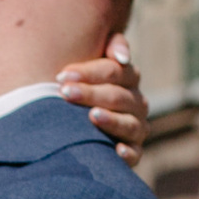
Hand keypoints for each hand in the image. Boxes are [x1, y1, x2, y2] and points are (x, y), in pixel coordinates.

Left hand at [57, 34, 150, 165]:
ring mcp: (137, 127)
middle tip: (65, 93)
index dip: (89, 72)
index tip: (62, 76)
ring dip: (111, 120)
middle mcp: (137, 103)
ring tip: (91, 116)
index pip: (114, 71)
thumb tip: (122, 57)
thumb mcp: (94, 62)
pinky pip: (135, 153)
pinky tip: (116, 150)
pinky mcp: (134, 152)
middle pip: (117, 96)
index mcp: (129, 78)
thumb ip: (111, 46)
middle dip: (90, 94)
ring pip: (129, 124)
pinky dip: (128, 153)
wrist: (78, 122)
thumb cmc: (82, 85)